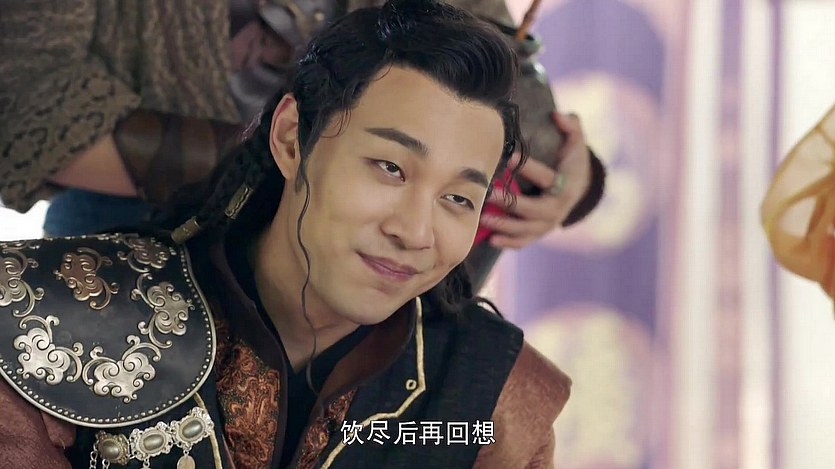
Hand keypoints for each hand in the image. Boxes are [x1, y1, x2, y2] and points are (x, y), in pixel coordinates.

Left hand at [479, 112, 591, 248]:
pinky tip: (491, 239)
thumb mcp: (576, 142)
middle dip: (509, 203)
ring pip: (525, 229)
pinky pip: (524, 241)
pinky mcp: (539, 232)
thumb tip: (557, 115)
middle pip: (532, 209)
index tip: (508, 155)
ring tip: (482, 218)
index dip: (527, 167)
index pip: (545, 177)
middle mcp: (557, 209)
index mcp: (565, 185)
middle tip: (488, 193)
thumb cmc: (571, 161)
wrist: (579, 189)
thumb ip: (571, 126)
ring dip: (504, 226)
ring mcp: (548, 224)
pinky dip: (508, 243)